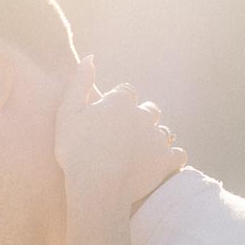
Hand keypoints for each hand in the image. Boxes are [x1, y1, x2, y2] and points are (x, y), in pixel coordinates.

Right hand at [55, 56, 186, 205]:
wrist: (96, 187)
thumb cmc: (76, 152)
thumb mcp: (67, 114)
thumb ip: (79, 84)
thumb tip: (90, 57)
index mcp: (120, 102)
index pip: (126, 93)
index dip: (118, 105)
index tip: (107, 122)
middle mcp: (143, 115)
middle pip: (149, 110)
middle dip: (141, 119)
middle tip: (125, 139)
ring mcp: (157, 138)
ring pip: (162, 132)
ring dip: (155, 139)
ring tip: (140, 156)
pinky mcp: (166, 160)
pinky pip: (177, 154)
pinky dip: (171, 159)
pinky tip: (161, 165)